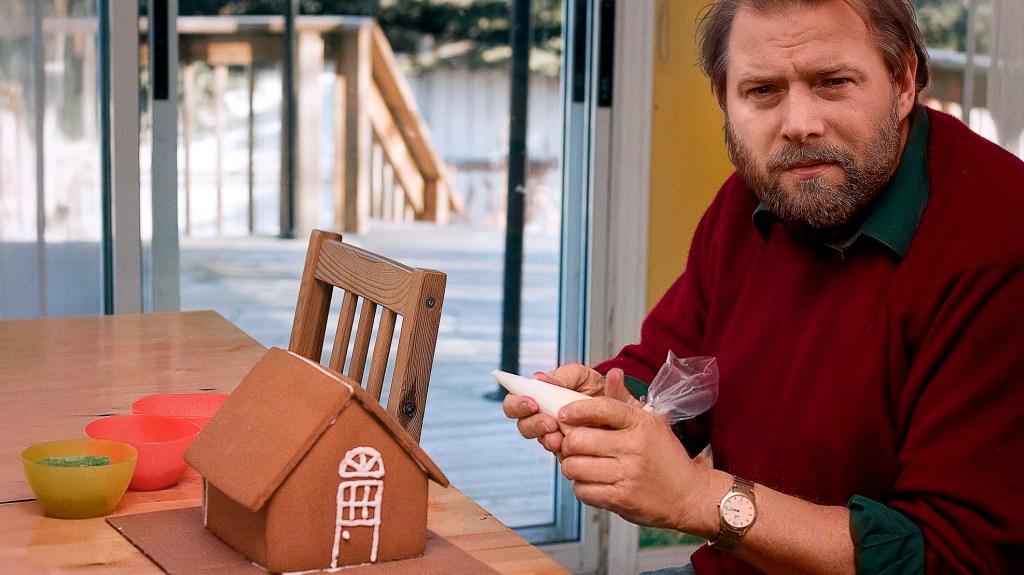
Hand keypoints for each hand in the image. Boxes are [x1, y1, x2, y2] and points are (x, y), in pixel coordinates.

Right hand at [502, 363, 605, 455]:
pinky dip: (563, 450)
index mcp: (539, 396)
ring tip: (560, 436)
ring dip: (547, 438)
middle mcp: (542, 416)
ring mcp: (554, 434)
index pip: (514, 400)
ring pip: (540, 440)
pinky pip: (559, 453)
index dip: (516, 404)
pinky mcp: (567, 449)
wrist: (620, 406)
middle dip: (533, 424)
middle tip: (550, 423)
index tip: (532, 403)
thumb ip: (563, 376)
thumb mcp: (582, 375)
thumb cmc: (596, 387)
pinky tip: (570, 446)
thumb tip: (538, 378)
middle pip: (522, 425)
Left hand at [557, 370, 710, 531]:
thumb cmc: (665, 456)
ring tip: (580, 465)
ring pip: (575, 467)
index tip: (564, 414)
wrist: (690, 495)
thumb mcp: (650, 423)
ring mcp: (628, 474)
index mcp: (641, 423)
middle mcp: (634, 446)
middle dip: (568, 443)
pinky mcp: (622, 499)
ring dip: (571, 466)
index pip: (602, 408)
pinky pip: (583, 490)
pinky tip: (591, 482)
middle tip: (572, 446)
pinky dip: (581, 487)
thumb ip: (623, 401)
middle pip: (578, 439)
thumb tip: (612, 373)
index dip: (576, 410)